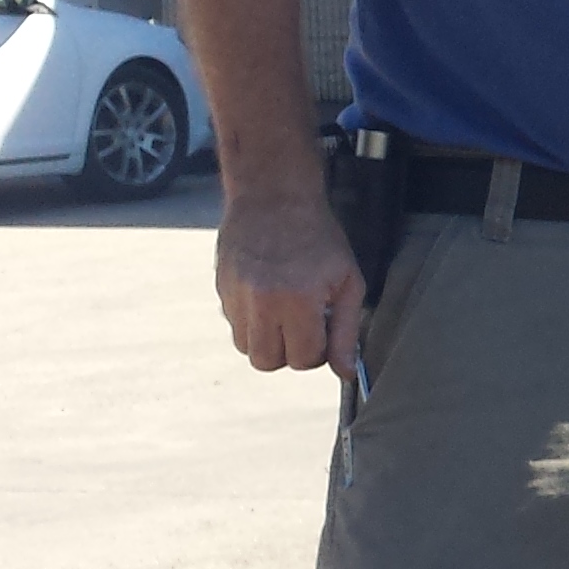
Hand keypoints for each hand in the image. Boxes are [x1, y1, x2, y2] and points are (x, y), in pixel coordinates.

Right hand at [216, 189, 365, 373]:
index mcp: (297, 300)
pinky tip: (266, 295)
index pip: (303, 358)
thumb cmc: (318, 237)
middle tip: (303, 325)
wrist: (273, 196)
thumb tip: (347, 372)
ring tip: (283, 310)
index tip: (323, 329)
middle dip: (289, 352)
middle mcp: (261, 302)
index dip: (317, 351)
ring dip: (267, 339)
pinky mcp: (220, 289)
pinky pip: (234, 324)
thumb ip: (347, 331)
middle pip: (268, 362)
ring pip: (246, 348)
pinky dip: (250, 321)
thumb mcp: (348, 281)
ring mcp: (235, 296)